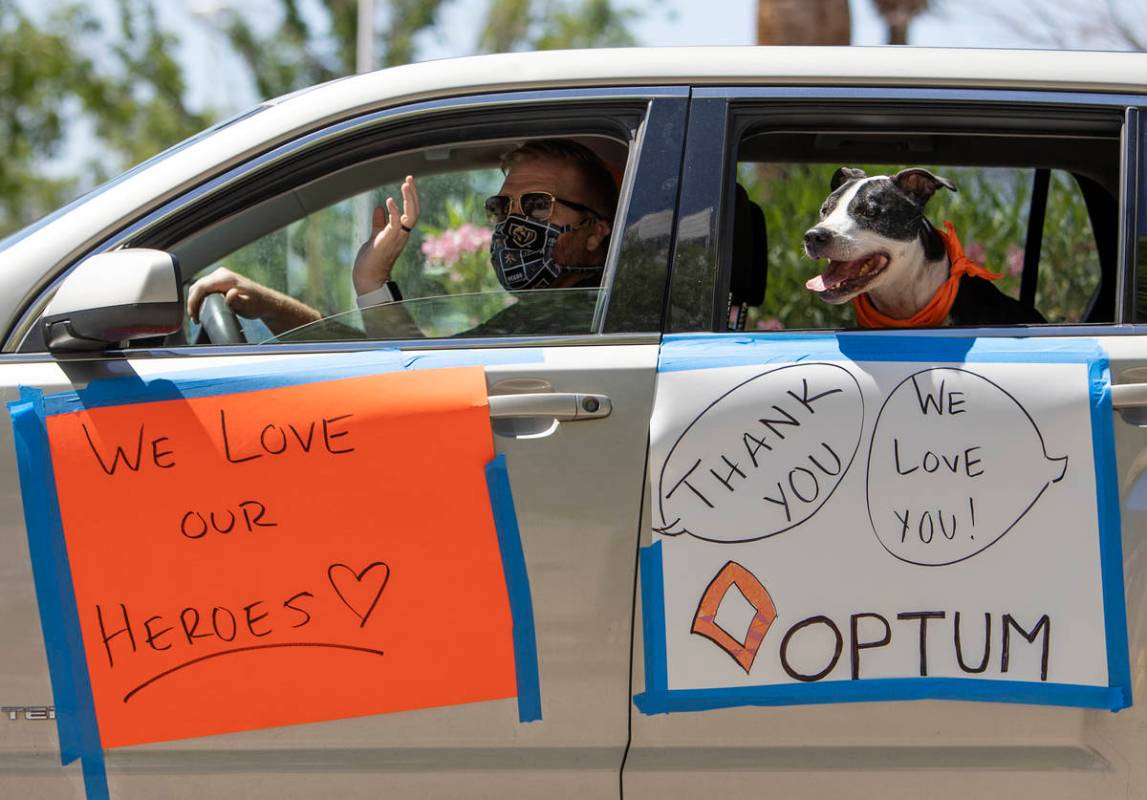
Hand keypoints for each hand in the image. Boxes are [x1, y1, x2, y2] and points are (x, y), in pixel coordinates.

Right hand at [186, 267, 319, 334]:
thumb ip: (237, 300)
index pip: (200, 287)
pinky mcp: (219, 282)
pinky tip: (201, 308)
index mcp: (226, 278)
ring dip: (195, 300)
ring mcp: (220, 277)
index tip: (193, 315)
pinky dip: (200, 298)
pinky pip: (204, 288)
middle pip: (197, 286)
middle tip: (194, 319)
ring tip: (197, 316)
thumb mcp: (248, 304)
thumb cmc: (258, 304)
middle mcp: (221, 274)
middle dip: (192, 302)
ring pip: (199, 287)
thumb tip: (230, 293)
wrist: (266, 302)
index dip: (193, 301)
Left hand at [353, 175, 419, 295]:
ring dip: (409, 200)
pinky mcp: (388, 241)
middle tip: (410, 178)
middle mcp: (402, 235)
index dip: (411, 197)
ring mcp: (397, 238)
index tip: (408, 182)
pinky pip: (396, 224)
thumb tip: (379, 208)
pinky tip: (389, 200)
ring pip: (411, 216)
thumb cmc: (371, 260)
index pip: (411, 212)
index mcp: (400, 232)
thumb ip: (379, 222)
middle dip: (413, 194)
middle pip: (415, 211)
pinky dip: (395, 212)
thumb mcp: (375, 235)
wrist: (368, 277)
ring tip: (406, 184)